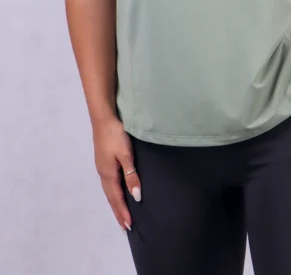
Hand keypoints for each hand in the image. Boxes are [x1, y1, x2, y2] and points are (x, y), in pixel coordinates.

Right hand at [92, 117, 141, 231]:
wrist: (103, 116)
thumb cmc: (116, 134)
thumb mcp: (126, 154)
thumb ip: (131, 175)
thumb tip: (135, 196)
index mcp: (108, 173)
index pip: (116, 198)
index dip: (123, 212)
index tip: (129, 226)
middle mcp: (103, 172)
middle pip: (110, 196)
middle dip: (117, 211)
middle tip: (124, 226)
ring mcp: (101, 165)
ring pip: (108, 189)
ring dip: (115, 202)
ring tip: (120, 212)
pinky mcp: (102, 159)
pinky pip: (108, 182)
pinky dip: (112, 191)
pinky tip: (115, 190)